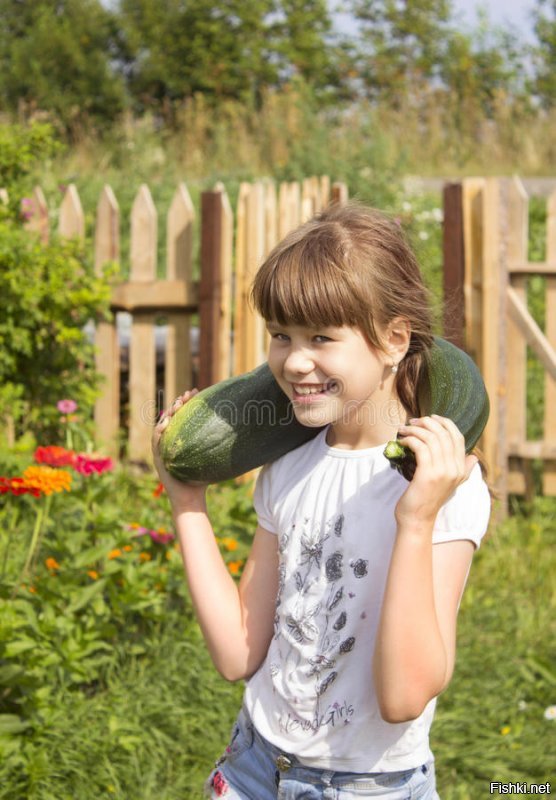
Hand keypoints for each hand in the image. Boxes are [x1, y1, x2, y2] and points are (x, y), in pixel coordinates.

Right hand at [152, 390, 207, 511]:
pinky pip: (156, 440)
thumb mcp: (211, 458)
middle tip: (188, 394)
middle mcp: (170, 443)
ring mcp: (162, 449)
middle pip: (172, 417)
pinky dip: (160, 429)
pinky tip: (167, 421)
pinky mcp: (158, 457)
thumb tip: (241, 431)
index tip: (196, 392)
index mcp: (181, 440)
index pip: (183, 416)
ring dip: (169, 412)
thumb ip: (216, 445)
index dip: (187, 403)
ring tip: (178, 403)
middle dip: (179, 403)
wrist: (191, 499)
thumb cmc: (203, 480)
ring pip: (163, 425)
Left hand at [394, 414, 477, 527]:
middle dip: (427, 423)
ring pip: (431, 438)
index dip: (445, 423)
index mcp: (461, 469)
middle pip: (444, 434)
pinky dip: (410, 439)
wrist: (417, 520)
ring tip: (403, 429)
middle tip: (413, 421)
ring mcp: (443, 471)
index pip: (458, 437)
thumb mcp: (449, 484)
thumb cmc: (427, 499)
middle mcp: (455, 469)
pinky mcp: (428, 474)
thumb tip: (473, 457)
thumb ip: (462, 469)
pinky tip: (402, 441)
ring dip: (415, 429)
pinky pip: (420, 446)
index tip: (431, 418)